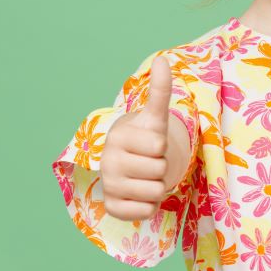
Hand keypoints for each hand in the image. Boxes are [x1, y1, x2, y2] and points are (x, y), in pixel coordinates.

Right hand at [99, 55, 181, 221]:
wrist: (128, 163)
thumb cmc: (144, 139)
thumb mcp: (154, 116)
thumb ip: (160, 90)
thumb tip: (162, 59)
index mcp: (118, 136)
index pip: (159, 146)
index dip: (162, 146)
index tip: (151, 144)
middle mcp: (108, 161)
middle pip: (159, 171)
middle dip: (162, 167)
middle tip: (149, 162)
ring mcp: (108, 185)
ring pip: (156, 192)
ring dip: (158, 186)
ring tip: (145, 177)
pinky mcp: (112, 208)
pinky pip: (146, 211)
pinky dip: (150, 205)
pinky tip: (139, 194)